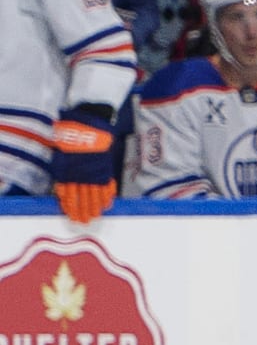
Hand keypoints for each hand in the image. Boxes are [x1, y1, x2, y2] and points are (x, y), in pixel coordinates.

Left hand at [49, 104, 117, 224]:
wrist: (88, 124)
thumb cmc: (72, 136)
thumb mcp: (62, 154)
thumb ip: (63, 172)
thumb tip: (63, 190)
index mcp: (67, 171)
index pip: (68, 193)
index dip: (70, 206)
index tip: (72, 215)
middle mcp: (80, 174)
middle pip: (82, 197)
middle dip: (83, 210)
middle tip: (84, 221)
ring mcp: (94, 172)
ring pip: (94, 194)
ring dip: (95, 207)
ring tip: (96, 216)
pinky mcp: (105, 168)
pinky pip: (107, 185)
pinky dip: (107, 195)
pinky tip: (107, 204)